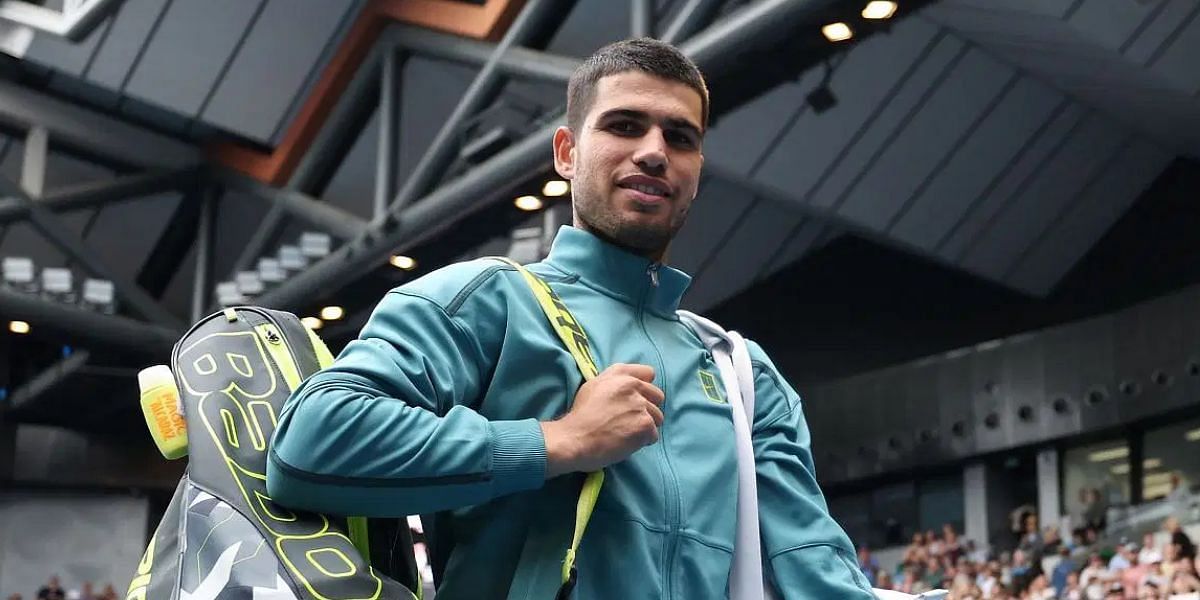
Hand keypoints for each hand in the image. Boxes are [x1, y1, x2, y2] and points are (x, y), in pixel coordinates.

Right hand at [540, 363, 663, 477]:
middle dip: (648, 408)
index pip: (649, 373)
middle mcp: (633, 386)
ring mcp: (640, 405)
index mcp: (620, 375)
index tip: (636, 398)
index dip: (644, 388)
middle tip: (630, 420)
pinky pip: (653, 435)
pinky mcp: (645, 425)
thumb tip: (631, 383)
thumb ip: (614, 380)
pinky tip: (626, 442)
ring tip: (626, 432)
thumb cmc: (581, 416)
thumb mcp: (593, 386)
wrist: (575, 439)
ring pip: (657, 417)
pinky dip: (642, 441)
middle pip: (657, 397)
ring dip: (645, 426)